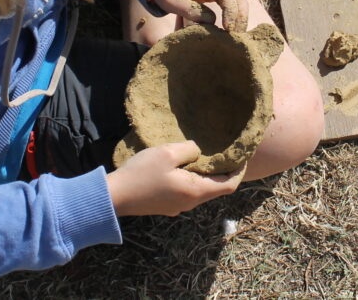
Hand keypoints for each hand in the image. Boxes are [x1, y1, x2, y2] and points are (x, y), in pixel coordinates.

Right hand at [106, 141, 243, 216]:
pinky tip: (181, 167)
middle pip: (215, 188)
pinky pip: (186, 193)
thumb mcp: (168, 153)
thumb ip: (189, 149)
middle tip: (223, 152)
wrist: (115, 197)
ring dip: (205, 176)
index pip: (229, 185)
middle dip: (222, 172)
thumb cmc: (142, 173)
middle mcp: (190, 203)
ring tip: (202, 156)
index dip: (239, 171)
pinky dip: (191, 180)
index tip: (242, 157)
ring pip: (200, 191)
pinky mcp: (166, 207)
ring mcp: (177, 207)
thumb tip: (198, 151)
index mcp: (196, 191)